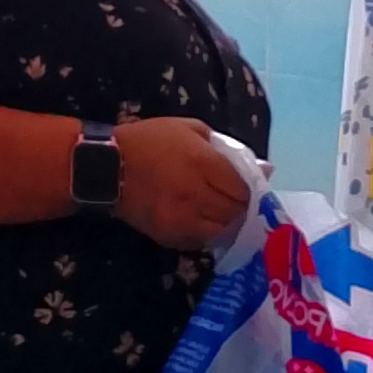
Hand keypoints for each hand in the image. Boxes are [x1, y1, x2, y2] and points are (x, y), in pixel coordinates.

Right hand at [111, 118, 251, 250]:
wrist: (106, 167)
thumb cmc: (149, 141)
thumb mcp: (190, 130)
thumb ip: (228, 149)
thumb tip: (265, 168)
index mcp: (202, 162)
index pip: (243, 187)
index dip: (248, 189)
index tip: (244, 187)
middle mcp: (196, 193)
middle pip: (236, 212)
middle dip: (241, 208)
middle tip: (236, 202)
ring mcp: (183, 219)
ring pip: (223, 231)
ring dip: (227, 223)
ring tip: (220, 213)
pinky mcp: (170, 237)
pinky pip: (202, 242)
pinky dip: (208, 233)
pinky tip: (201, 221)